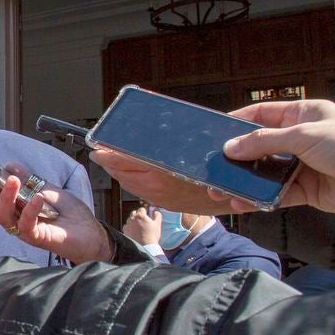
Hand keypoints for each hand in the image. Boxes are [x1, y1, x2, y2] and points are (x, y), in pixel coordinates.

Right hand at [0, 160, 112, 263]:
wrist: (93, 235)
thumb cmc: (72, 216)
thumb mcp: (50, 189)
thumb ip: (31, 180)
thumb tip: (9, 166)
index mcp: (16, 204)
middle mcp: (15, 217)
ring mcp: (23, 229)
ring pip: (3, 214)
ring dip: (5, 196)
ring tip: (12, 181)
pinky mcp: (36, 238)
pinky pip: (26, 225)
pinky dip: (30, 210)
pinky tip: (38, 198)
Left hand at [88, 149, 237, 214]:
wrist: (238, 196)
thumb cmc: (219, 167)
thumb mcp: (194, 145)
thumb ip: (168, 139)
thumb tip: (148, 128)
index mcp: (160, 169)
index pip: (122, 159)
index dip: (106, 152)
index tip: (96, 146)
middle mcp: (157, 186)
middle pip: (121, 173)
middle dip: (109, 162)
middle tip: (101, 152)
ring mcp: (160, 198)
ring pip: (129, 185)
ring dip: (119, 173)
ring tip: (112, 161)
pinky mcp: (166, 205)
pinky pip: (141, 192)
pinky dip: (132, 182)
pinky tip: (133, 174)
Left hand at [121, 207, 160, 244]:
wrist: (145, 246)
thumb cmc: (152, 235)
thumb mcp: (157, 224)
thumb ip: (157, 215)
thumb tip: (156, 212)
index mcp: (140, 215)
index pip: (142, 209)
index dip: (146, 211)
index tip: (148, 214)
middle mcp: (132, 218)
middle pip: (134, 212)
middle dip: (139, 215)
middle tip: (144, 220)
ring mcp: (128, 224)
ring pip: (130, 219)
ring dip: (134, 220)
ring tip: (139, 226)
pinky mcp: (125, 231)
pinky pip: (127, 226)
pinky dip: (130, 227)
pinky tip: (135, 231)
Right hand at [222, 100, 334, 215]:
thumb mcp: (307, 135)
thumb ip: (266, 142)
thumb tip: (232, 147)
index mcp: (302, 115)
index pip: (261, 115)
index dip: (236, 123)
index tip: (211, 133)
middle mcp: (300, 139)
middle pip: (258, 147)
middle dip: (234, 158)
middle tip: (209, 168)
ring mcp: (303, 165)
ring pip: (264, 173)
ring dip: (243, 181)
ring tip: (219, 190)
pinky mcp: (308, 190)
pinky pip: (276, 194)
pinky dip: (259, 198)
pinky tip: (243, 202)